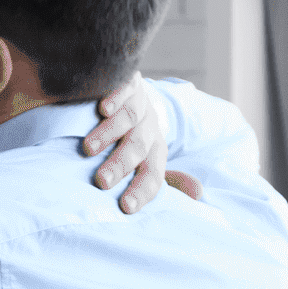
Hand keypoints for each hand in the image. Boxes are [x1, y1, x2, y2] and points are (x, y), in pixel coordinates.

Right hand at [83, 72, 204, 213]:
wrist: (128, 91)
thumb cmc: (130, 133)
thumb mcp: (148, 155)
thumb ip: (163, 178)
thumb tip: (199, 194)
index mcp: (154, 148)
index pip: (153, 172)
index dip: (142, 190)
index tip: (126, 207)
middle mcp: (148, 126)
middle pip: (138, 147)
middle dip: (120, 165)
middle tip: (102, 182)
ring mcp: (138, 101)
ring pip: (129, 118)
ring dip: (109, 134)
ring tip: (89, 149)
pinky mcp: (127, 80)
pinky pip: (123, 87)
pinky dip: (115, 97)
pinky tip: (103, 108)